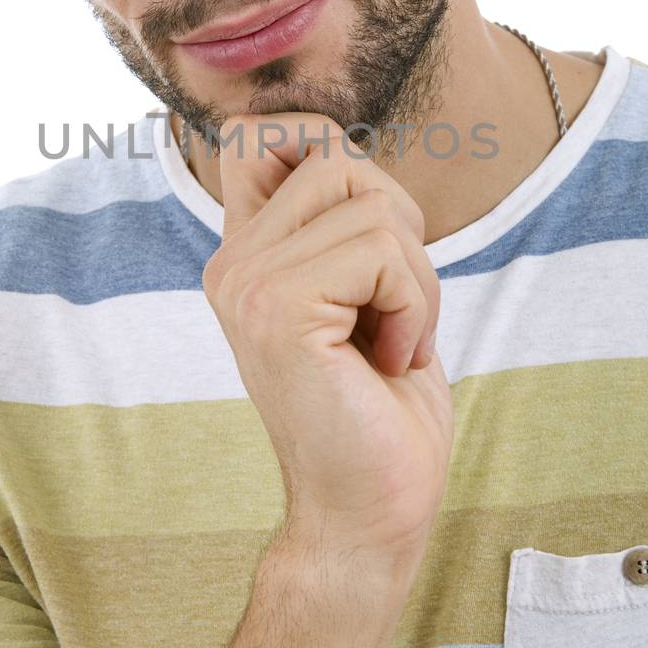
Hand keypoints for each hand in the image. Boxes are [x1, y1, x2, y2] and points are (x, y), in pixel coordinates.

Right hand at [202, 113, 453, 581]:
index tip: (363, 239)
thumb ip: (342, 221)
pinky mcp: (276, 308)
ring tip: (389, 342)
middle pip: (339, 156)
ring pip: (373, 203)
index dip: (321, 146)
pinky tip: (388, 362)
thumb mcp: (366, 291)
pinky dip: (416, 307)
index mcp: (245, 254)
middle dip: (400, 230)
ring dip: (415, 279)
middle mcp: (231, 261)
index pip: (259, 133)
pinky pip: (384, 251)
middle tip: (390, 314)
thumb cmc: (381, 409)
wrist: (367, 514)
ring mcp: (246, 282)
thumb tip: (341, 146)